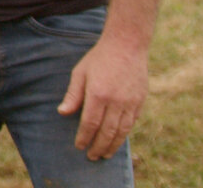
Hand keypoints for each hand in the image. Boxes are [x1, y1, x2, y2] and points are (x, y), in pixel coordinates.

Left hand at [59, 38, 146, 160]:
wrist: (127, 45)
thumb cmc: (99, 58)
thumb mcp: (80, 73)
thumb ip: (73, 95)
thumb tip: (62, 113)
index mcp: (98, 94)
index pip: (90, 123)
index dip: (84, 137)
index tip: (79, 146)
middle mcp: (116, 101)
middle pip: (108, 132)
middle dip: (99, 147)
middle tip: (92, 157)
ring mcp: (131, 102)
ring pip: (123, 131)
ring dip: (113, 145)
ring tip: (105, 154)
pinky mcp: (141, 100)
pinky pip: (133, 122)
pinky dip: (125, 133)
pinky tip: (118, 139)